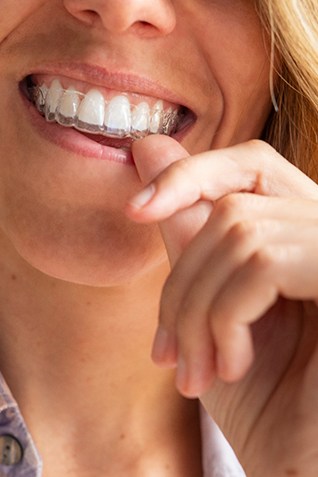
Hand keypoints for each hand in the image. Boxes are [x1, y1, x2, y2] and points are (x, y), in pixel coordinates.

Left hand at [126, 135, 317, 475]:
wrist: (298, 463)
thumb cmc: (257, 395)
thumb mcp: (206, 304)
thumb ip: (184, 227)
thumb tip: (146, 147)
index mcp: (300, 234)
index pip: (250, 164)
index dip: (191, 173)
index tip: (135, 209)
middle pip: (231, 207)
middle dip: (182, 280)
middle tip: (167, 351)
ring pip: (239, 234)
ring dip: (197, 311)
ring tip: (194, 370)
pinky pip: (262, 263)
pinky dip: (227, 318)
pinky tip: (230, 364)